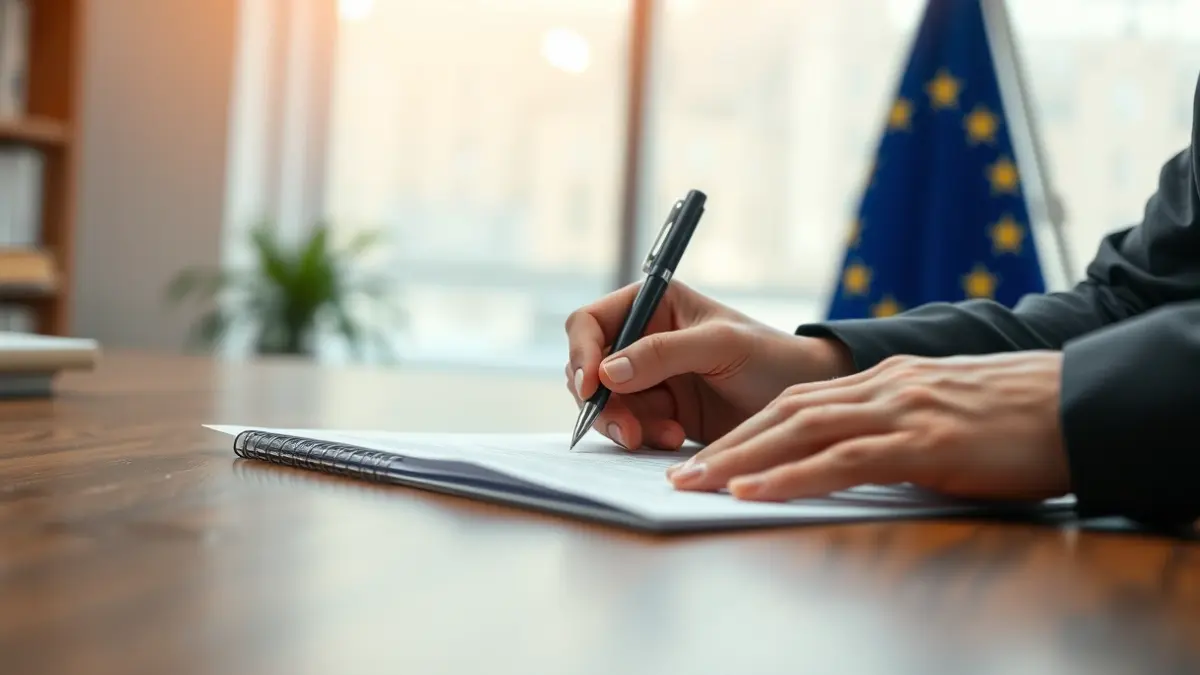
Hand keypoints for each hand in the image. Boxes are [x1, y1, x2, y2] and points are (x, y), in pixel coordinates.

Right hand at [564, 280, 853, 450]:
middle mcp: (643, 339)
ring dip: (626, 423)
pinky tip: (675, 437)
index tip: (591, 385)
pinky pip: (629, 426)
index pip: (591, 323)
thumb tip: (606, 372)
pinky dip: (644, 435)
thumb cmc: (771, 356)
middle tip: (628, 429)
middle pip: (590, 369)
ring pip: (606, 403)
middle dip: (603, 401)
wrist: (804, 403)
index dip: (583, 353)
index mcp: (653, 305)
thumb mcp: (719, 346)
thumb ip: (662, 353)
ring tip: (666, 435)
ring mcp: (649, 378)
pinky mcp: (659, 412)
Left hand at [666, 351, 1070, 501]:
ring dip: (742, 459)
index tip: (711, 455)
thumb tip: (860, 456)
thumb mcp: (944, 412)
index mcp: (885, 380)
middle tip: (682, 473)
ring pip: (800, 429)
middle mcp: (882, 386)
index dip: (749, 428)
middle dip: (729, 444)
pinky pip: (841, 459)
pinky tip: (755, 491)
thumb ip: (897, 426)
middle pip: (785, 411)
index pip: (799, 400)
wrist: (1082, 402)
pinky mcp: (922, 440)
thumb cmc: (1017, 415)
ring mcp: (900, 409)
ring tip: (698, 484)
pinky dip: (790, 475)